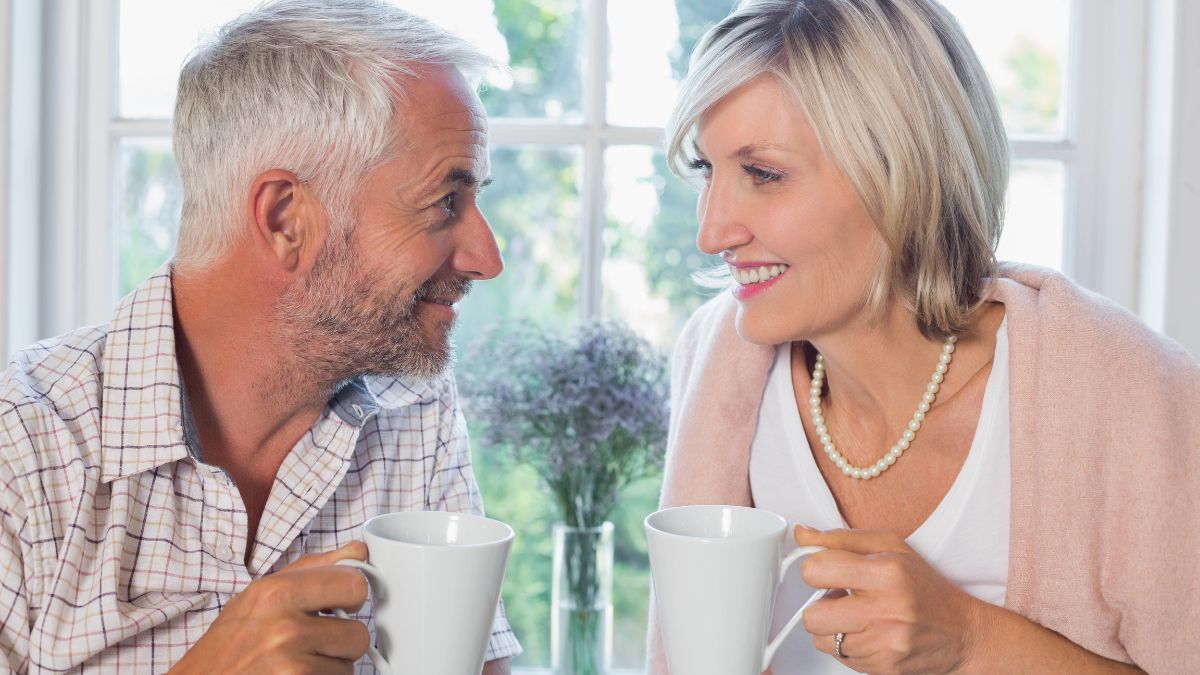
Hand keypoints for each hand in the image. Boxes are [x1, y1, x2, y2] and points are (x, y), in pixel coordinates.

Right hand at [169, 541, 371, 674]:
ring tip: (297, 662)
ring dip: (329, 667)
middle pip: (359, 633)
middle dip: (344, 640)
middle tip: (318, 640)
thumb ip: (313, 569)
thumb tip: (357, 551)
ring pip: (348, 666)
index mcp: (277, 593)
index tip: (341, 603)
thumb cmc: (228, 644)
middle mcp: (286, 628)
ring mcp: (291, 666)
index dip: (352, 596)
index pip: (354, 584)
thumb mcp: (260, 595)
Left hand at [795, 527, 981, 674]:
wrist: (964, 634)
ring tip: (860, 617)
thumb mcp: (890, 548)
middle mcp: (887, 609)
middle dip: (820, 606)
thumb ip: (841, 539)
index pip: (816, 569)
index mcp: (887, 572)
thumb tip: (803, 534)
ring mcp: (885, 643)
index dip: (816, 569)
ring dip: (834, 628)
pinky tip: (870, 634)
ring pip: (822, 639)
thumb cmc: (926, 589)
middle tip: (841, 599)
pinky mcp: (883, 668)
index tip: (827, 572)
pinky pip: (840, 658)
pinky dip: (849, 646)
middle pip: (812, 615)